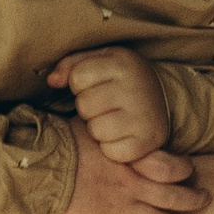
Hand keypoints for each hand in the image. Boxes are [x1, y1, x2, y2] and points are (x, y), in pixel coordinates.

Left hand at [51, 43, 170, 165]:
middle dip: (89, 108)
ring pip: (95, 130)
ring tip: (114, 119)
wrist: (162, 100)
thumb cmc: (121, 80)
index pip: (77, 78)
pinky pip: (111, 151)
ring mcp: (143, 116)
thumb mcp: (100, 61)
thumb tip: (52, 81)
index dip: (81, 85)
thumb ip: (72, 65)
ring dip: (99, 129)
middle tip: (106, 105)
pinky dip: (112, 148)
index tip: (97, 85)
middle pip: (84, 105)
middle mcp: (136, 87)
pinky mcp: (147, 141)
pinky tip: (123, 135)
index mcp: (123, 62)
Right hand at [61, 114, 202, 213]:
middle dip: (193, 200)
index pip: (171, 166)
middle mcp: (132, 186)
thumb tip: (118, 120)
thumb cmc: (65, 139)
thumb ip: (113, 131)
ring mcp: (118, 208)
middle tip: (206, 200)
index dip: (185, 169)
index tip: (191, 169)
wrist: (44, 165)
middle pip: (172, 197)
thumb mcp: (95, 126)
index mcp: (132, 160)